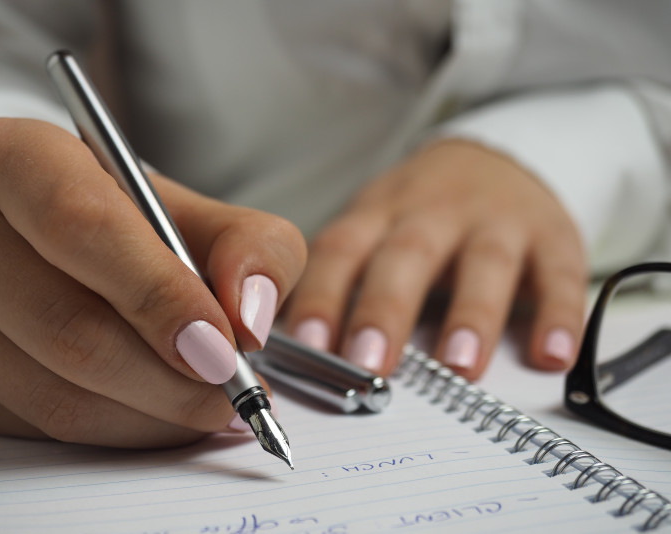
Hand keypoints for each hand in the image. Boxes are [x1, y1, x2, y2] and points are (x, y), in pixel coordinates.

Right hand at [0, 118, 305, 447]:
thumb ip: (253, 249)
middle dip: (167, 376)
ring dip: (151, 414)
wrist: (75, 246)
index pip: (80, 226)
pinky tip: (162, 412)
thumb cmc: (143, 225)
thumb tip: (248, 319)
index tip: (222, 345)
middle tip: (232, 391)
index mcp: (15, 157)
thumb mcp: (211, 215)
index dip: (157, 293)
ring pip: (54, 391)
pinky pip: (42, 426)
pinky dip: (121, 431)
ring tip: (211, 406)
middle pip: (66, 324)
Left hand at [284, 139, 586, 378]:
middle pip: (407, 256)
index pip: (341, 251)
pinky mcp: (552, 235)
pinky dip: (559, 315)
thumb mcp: (374, 228)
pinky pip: (560, 274)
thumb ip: (343, 281)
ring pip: (484, 263)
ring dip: (472, 315)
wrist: (495, 158)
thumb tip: (296, 352)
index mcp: (379, 214)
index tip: (307, 346)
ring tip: (459, 366)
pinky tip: (551, 355)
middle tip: (369, 363)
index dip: (322, 296)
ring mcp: (496, 221)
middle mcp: (434, 212)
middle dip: (386, 309)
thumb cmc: (419, 214)